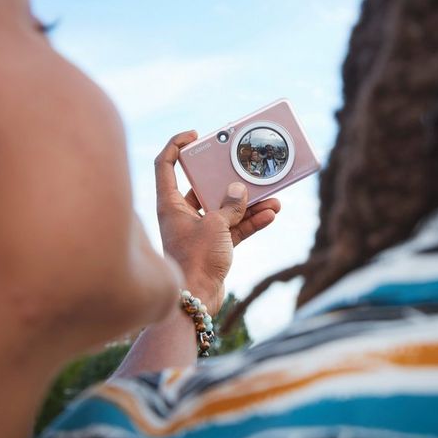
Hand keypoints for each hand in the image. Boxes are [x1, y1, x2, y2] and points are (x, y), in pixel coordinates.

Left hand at [154, 130, 280, 312]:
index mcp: (169, 204)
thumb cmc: (194, 261)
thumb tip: (239, 191)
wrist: (195, 302)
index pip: (166, 165)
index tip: (195, 135)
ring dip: (248, 204)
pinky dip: (251, 222)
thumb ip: (230, 205)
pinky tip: (271, 215)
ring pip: (225, 209)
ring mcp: (198, 231)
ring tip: (271, 197)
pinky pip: (235, 228)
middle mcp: (181, 215)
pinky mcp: (213, 247)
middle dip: (227, 178)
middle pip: (203, 187)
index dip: (177, 145)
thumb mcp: (215, 226)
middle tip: (244, 166)